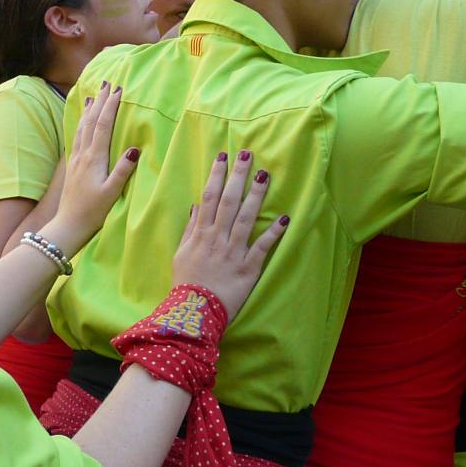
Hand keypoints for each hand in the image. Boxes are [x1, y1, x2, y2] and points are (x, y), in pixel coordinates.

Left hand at [46, 82, 139, 253]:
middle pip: (92, 121)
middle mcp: (83, 154)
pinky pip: (77, 137)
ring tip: (94, 95)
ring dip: (89, 109)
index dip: (110, 106)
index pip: (103, 126)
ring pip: (83, 127)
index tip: (118, 90)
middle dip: (100, 101)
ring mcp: (76, 159)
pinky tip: (83, 122)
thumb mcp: (112, 193)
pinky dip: (81, 124)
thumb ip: (123, 170)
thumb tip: (135, 148)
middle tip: (107, 83)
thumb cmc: (93, 212)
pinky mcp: (73, 166)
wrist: (68, 225)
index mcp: (94, 158)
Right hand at [170, 150, 287, 321]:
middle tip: (247, 154)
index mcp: (200, 234)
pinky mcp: (248, 268)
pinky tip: (285, 218)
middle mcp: (217, 238)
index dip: (216, 175)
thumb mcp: (180, 254)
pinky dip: (273, 233)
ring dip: (256, 196)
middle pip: (228, 201)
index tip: (223, 157)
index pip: (209, 198)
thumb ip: (189, 230)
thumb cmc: (186, 283)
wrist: (193, 313)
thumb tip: (196, 207)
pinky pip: (262, 247)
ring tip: (265, 175)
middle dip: (238, 176)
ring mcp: (233, 252)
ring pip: (246, 218)